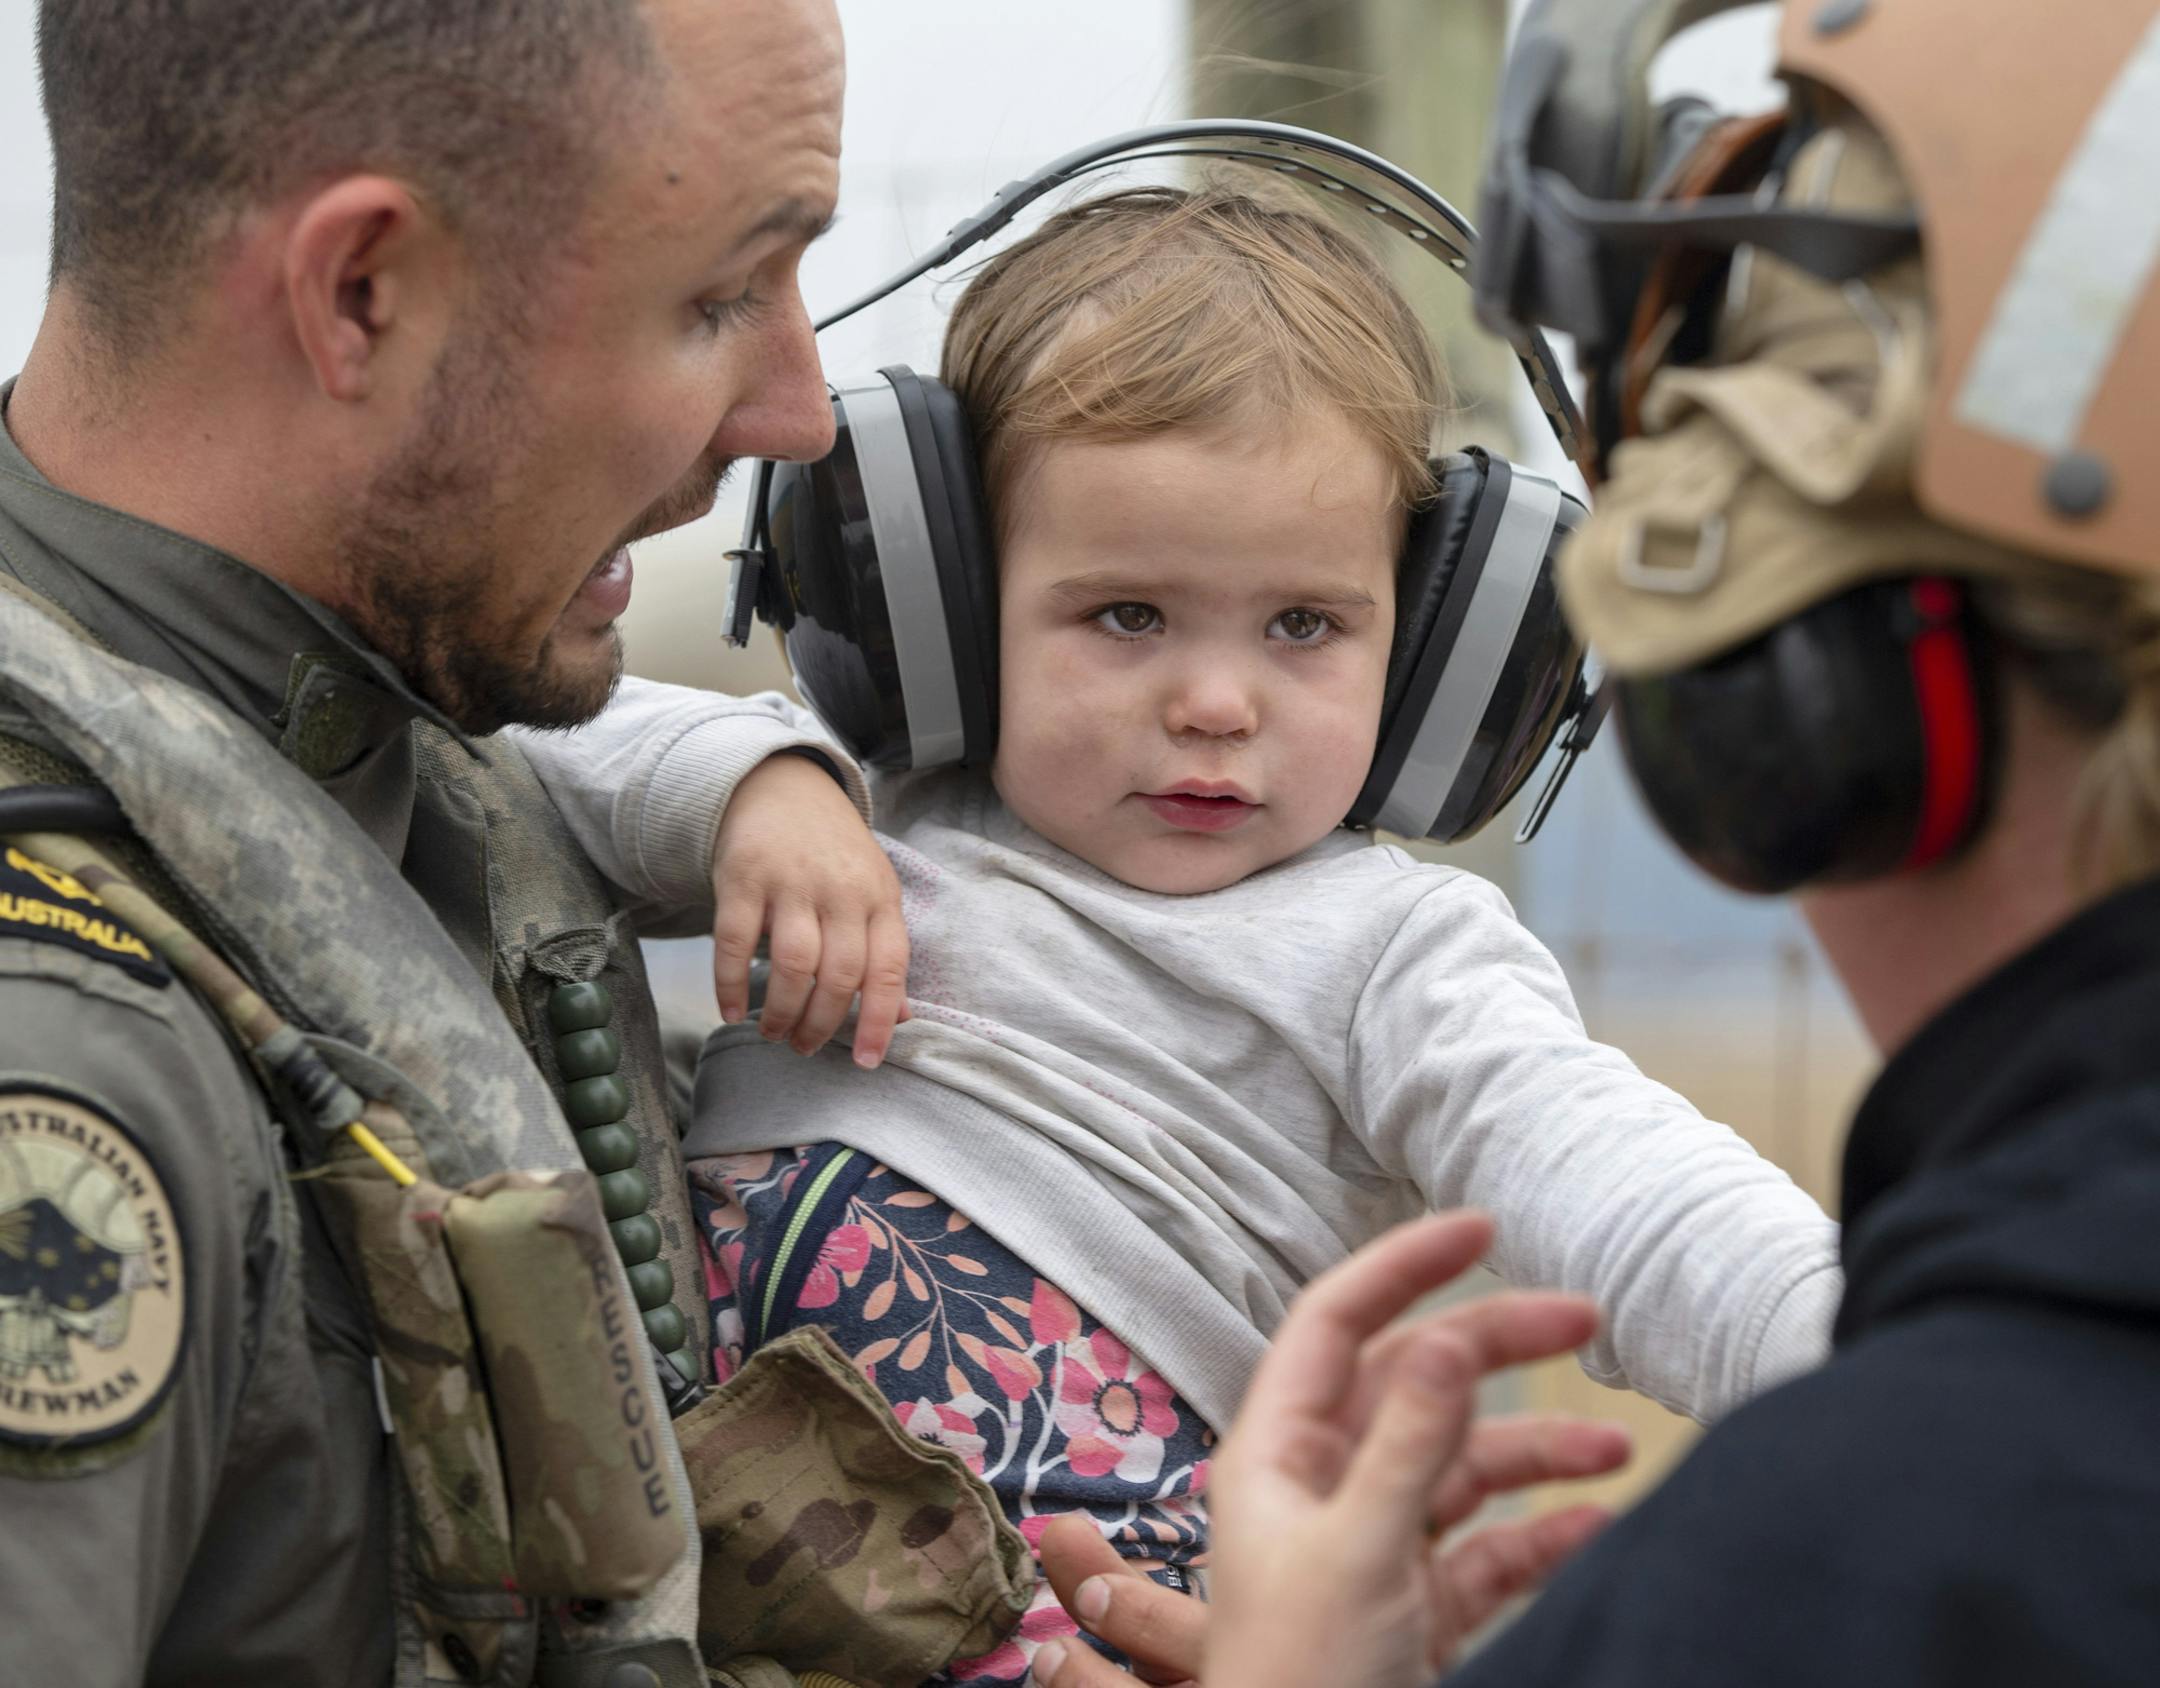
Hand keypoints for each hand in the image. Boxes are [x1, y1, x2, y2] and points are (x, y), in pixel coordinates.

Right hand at [709, 753, 909, 1065]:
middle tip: (803, 1046)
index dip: (880, 1020)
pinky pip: (734, 941)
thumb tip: (903, 1017)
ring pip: (793, 963)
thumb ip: (883, 952)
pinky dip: (730, 984)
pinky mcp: (743, 875)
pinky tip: (731, 1011)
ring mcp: (792, 881)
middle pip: (839, 974)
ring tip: (772, 1033)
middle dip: (821, 1024)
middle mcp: (842, 889)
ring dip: (781, 1010)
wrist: (782, 784)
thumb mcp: (872, 892)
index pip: (889, 969)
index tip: (867, 1062)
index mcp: (881, 898)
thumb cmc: (833, 854)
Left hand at [1033, 1212, 1627, 1687]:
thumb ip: (1406, 1441)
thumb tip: (1444, 1338)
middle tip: (1586, 1318)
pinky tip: (1598, 1527)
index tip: (1484, 1226)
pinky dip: (1543, 1533)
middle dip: (1498, 1349)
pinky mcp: (1418, 1603)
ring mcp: (1373, 1542)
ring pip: (1463, 1465)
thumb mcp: (1359, 1552)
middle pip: (1416, 1383)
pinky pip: (1489, 1547)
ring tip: (1619, 1444)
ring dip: (1539, 1451)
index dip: (1404, 1264)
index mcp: (1279, 1452)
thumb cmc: (1305, 1678)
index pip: (1337, 1321)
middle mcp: (1322, 1484)